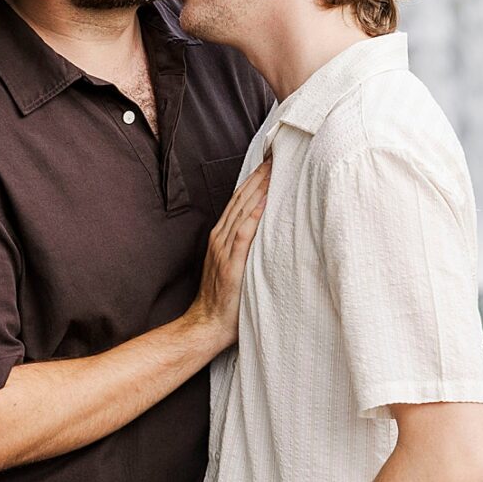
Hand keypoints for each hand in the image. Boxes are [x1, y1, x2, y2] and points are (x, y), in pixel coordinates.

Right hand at [189, 155, 269, 346]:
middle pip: (241, 200)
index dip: (253, 181)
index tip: (268, 164)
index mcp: (221, 237)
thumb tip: (264, 231)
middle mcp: (220, 238)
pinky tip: (262, 203)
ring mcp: (224, 250)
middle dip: (258, 178)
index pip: (239, 201)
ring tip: (273, 172)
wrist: (207, 323)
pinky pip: (242, 236)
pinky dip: (252, 217)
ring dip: (258, 190)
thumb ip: (243, 246)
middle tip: (275, 158)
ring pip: (242, 212)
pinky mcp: (231, 265)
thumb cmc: (224, 299)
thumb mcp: (232, 265)